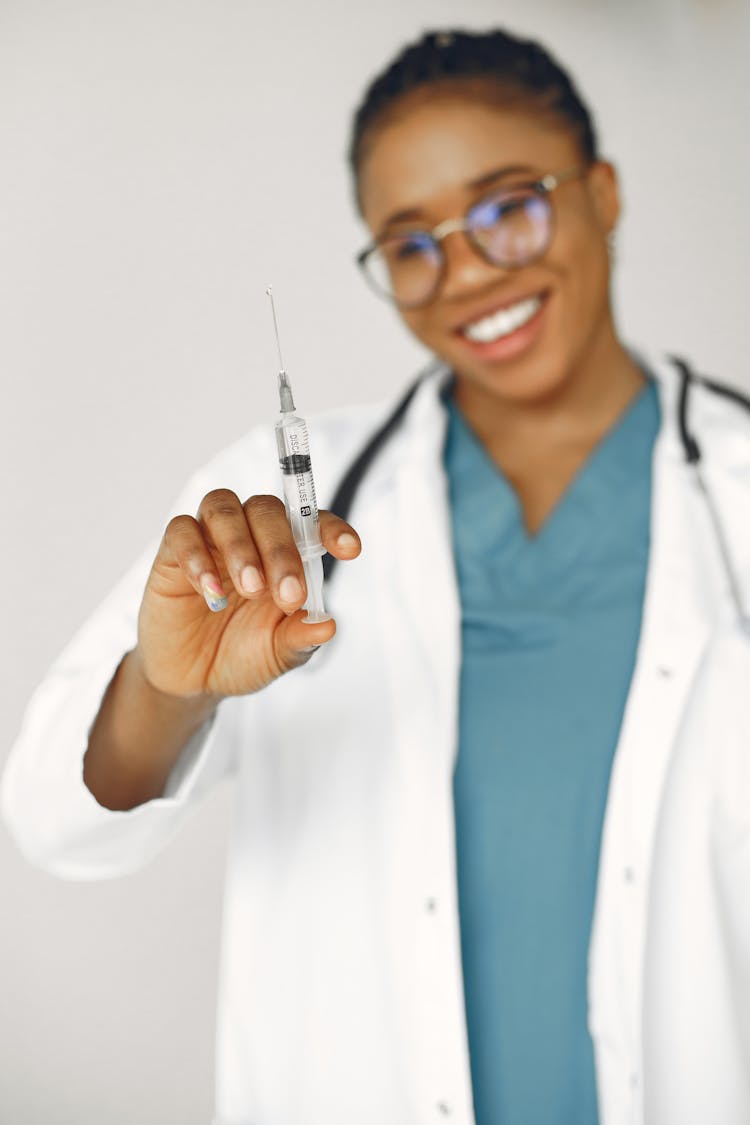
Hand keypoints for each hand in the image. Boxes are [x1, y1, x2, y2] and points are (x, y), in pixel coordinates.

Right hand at [136, 491, 360, 698]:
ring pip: (223, 508)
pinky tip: (212, 593)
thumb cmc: (241, 655)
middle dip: (281, 549)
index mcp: (285, 553)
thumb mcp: (277, 654)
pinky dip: (197, 556)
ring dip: (240, 545)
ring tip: (250, 588)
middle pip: (265, 510)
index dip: (331, 529)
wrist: (191, 680)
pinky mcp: (172, 552)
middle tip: (287, 594)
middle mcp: (250, 536)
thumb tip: (328, 626)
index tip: (349, 550)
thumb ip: (300, 639)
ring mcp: (210, 539)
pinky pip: (182, 530)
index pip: (310, 523)